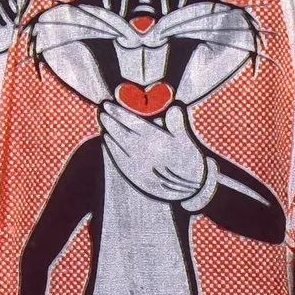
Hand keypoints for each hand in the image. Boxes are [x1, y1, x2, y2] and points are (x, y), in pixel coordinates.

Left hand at [98, 104, 213, 204]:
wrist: (191, 190)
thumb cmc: (189, 161)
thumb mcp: (187, 141)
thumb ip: (177, 124)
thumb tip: (174, 108)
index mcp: (156, 141)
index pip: (132, 123)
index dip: (118, 113)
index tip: (109, 105)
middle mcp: (144, 153)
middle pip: (121, 134)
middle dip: (110, 122)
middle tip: (102, 112)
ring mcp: (138, 166)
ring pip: (118, 147)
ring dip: (109, 134)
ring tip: (104, 125)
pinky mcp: (136, 178)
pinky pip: (119, 161)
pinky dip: (111, 150)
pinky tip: (107, 142)